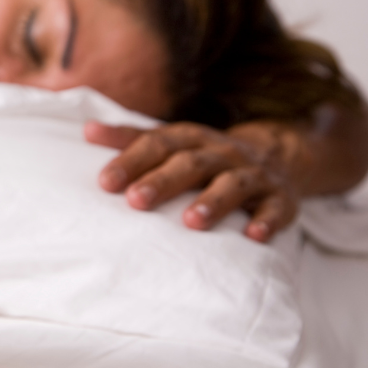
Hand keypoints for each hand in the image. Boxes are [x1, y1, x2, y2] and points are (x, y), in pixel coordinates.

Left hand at [85, 120, 306, 242]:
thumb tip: (87, 131)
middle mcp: (221, 153)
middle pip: (191, 164)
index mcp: (190, 139)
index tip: (106, 181)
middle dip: (163, 181)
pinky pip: (276, 209)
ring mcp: (253, 174)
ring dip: (213, 202)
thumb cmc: (204, 155)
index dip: (132, 160)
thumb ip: (131, 138)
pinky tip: (254, 236)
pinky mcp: (280, 198)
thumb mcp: (171, 142)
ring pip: (233, 184)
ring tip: (191, 222)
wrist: (277, 155)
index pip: (158, 144)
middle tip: (136, 201)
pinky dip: (267, 220)